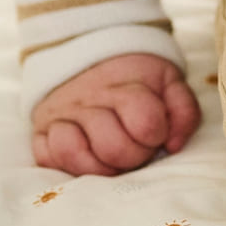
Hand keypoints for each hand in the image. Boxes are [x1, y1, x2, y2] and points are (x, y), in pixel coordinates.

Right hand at [30, 52, 200, 176]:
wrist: (91, 58)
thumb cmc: (138, 80)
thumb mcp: (170, 84)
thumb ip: (184, 112)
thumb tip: (173, 145)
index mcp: (126, 85)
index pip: (146, 123)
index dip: (156, 135)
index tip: (156, 133)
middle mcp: (89, 99)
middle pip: (113, 147)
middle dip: (134, 157)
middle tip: (137, 148)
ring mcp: (61, 115)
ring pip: (74, 154)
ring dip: (101, 167)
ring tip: (114, 159)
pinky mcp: (41, 132)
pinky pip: (46, 158)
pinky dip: (69, 167)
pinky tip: (89, 159)